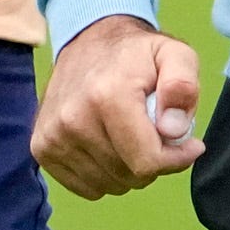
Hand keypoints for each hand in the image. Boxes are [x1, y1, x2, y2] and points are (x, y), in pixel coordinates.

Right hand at [33, 15, 202, 198]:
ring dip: (128, 168)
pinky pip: (87, 187)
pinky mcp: (42, 148)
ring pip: (109, 185)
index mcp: (107, 95)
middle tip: (153, 130)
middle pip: (129, 176)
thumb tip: (174, 131)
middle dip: (151, 160)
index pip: (147, 161)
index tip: (186, 143)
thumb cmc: (137, 55)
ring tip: (129, 134)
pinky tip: (108, 143)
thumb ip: (183, 86)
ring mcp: (52, 136)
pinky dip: (105, 173)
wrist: (88, 42)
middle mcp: (73, 118)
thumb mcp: (174, 54)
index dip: (176, 158)